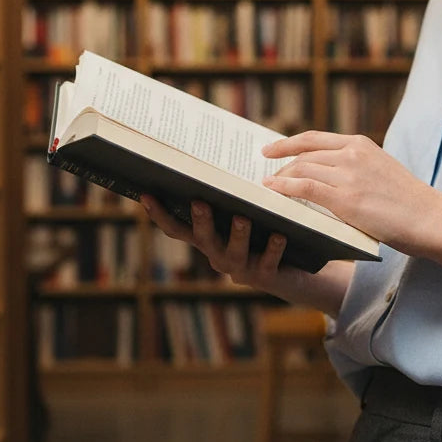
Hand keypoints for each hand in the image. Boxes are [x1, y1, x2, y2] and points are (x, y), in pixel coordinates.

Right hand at [140, 194, 296, 290]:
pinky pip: (268, 262)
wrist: (294, 275)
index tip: (147, 195)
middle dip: (201, 221)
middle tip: (200, 202)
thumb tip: (218, 164)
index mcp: (209, 240)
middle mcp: (219, 256)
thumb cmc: (264, 234)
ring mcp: (242, 269)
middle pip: (204, 239)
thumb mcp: (246, 216)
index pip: (178, 229)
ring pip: (235, 253)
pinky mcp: (266, 277)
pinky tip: (279, 235)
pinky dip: (273, 248)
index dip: (160, 215)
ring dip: (237, 235)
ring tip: (242, 218)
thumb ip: (232, 200)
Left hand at [262, 131, 441, 259]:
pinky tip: (270, 191)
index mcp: (361, 144)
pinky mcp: (346, 200)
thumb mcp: (381, 171)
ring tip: (268, 189)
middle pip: (303, 155)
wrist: (431, 218)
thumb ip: (355, 168)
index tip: (270, 149)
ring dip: (280, 179)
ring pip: (301, 170)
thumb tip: (325, 175)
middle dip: (280, 166)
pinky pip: (304, 188)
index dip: (288, 143)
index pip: (314, 138)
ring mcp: (348, 176)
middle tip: (265, 176)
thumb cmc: (409, 202)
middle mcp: (352, 154)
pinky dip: (283, 187)